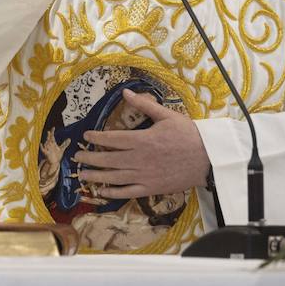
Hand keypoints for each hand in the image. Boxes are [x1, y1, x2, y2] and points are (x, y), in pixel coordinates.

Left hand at [74, 89, 209, 198]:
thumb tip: (125, 92)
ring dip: (96, 176)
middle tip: (77, 158)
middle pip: (108, 159)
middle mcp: (138, 159)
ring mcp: (143, 176)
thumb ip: (144, 105)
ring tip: (82, 175)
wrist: (208, 159)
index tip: (86, 137)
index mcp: (142, 140)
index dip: (96, 138)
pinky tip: (102, 191)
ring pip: (113, 177)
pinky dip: (113, 192)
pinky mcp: (151, 189)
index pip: (112, 139)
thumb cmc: (188, 135)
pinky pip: (127, 192)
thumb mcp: (166, 115)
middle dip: (90, 158)